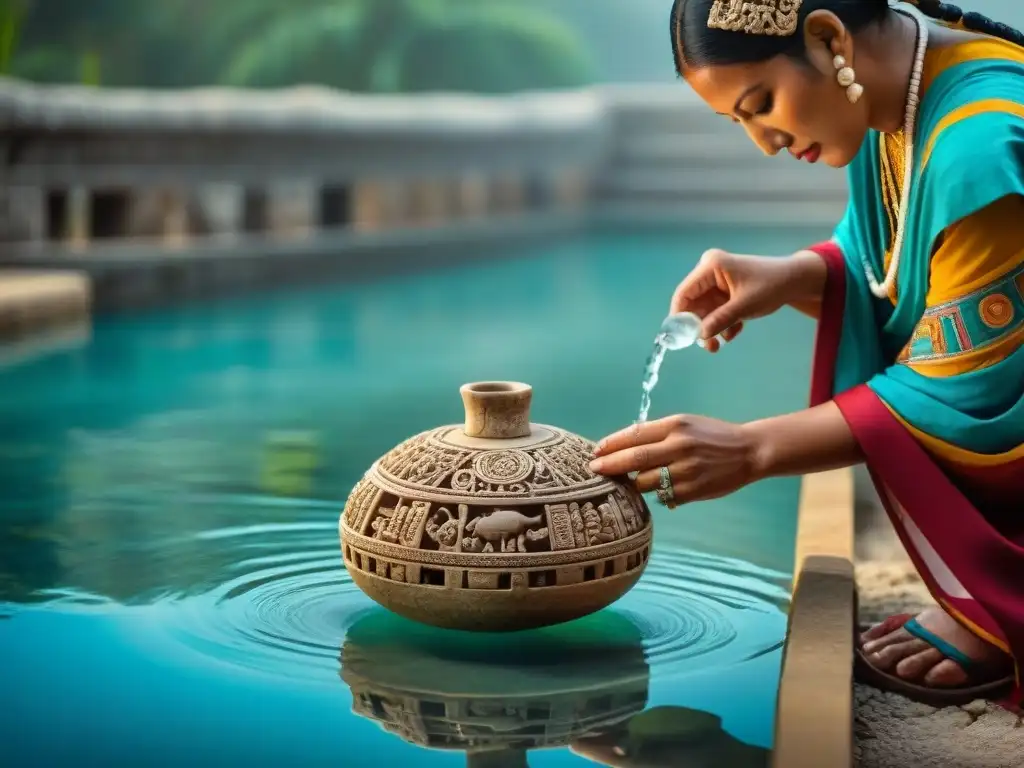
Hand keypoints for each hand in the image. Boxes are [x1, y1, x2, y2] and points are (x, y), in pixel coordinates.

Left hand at [588, 415, 765, 506]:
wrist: (748, 451)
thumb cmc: (711, 436)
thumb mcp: (685, 424)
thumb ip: (657, 433)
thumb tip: (621, 445)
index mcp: (675, 425)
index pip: (634, 434)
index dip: (611, 444)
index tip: (596, 452)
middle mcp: (679, 446)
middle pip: (634, 459)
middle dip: (610, 465)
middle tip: (594, 470)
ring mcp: (686, 470)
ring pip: (646, 481)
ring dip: (633, 483)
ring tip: (628, 483)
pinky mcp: (693, 490)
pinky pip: (663, 497)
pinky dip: (657, 495)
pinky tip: (659, 490)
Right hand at [671, 249, 817, 351]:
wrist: (794, 281)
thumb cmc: (771, 286)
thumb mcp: (745, 306)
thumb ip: (720, 320)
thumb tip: (700, 336)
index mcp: (711, 266)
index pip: (684, 292)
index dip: (679, 315)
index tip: (680, 337)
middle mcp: (709, 272)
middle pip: (693, 304)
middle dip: (699, 327)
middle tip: (708, 346)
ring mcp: (716, 283)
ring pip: (704, 312)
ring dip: (712, 329)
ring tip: (720, 345)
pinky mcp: (723, 293)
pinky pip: (715, 312)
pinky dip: (723, 323)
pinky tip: (736, 329)